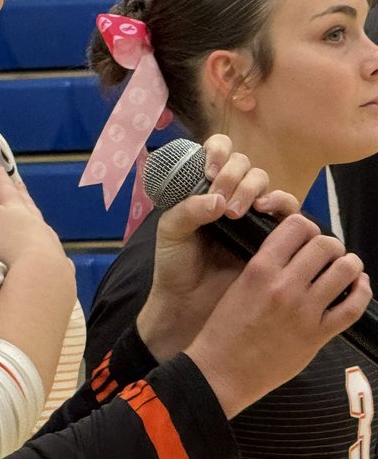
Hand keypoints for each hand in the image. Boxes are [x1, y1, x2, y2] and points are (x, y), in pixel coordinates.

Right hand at [0, 164, 66, 267]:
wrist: (41, 277)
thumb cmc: (9, 244)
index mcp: (16, 210)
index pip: (5, 190)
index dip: (0, 179)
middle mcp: (35, 223)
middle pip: (25, 204)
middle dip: (19, 193)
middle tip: (18, 183)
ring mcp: (48, 243)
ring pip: (40, 225)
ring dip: (34, 217)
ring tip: (32, 212)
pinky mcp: (57, 265)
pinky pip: (53, 251)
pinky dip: (49, 246)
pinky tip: (52, 248)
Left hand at [137, 135, 300, 359]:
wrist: (188, 306)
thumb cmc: (176, 267)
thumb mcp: (170, 233)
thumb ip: (186, 210)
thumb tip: (217, 200)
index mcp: (205, 191)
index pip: (219, 153)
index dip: (218, 152)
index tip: (208, 171)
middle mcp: (231, 198)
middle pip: (247, 167)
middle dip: (234, 176)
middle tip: (221, 199)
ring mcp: (254, 217)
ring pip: (267, 185)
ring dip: (255, 189)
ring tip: (239, 210)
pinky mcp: (273, 238)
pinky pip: (288, 212)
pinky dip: (281, 204)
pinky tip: (264, 212)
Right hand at [187, 215, 368, 417]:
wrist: (222, 370)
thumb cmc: (224, 330)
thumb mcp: (238, 286)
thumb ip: (266, 268)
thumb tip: (295, 255)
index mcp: (259, 269)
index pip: (295, 226)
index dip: (306, 227)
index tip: (307, 236)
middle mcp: (284, 286)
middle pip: (325, 245)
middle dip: (331, 245)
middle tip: (327, 254)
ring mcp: (304, 311)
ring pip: (345, 271)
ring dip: (349, 265)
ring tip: (345, 268)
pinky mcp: (318, 335)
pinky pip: (353, 307)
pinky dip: (361, 292)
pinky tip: (358, 287)